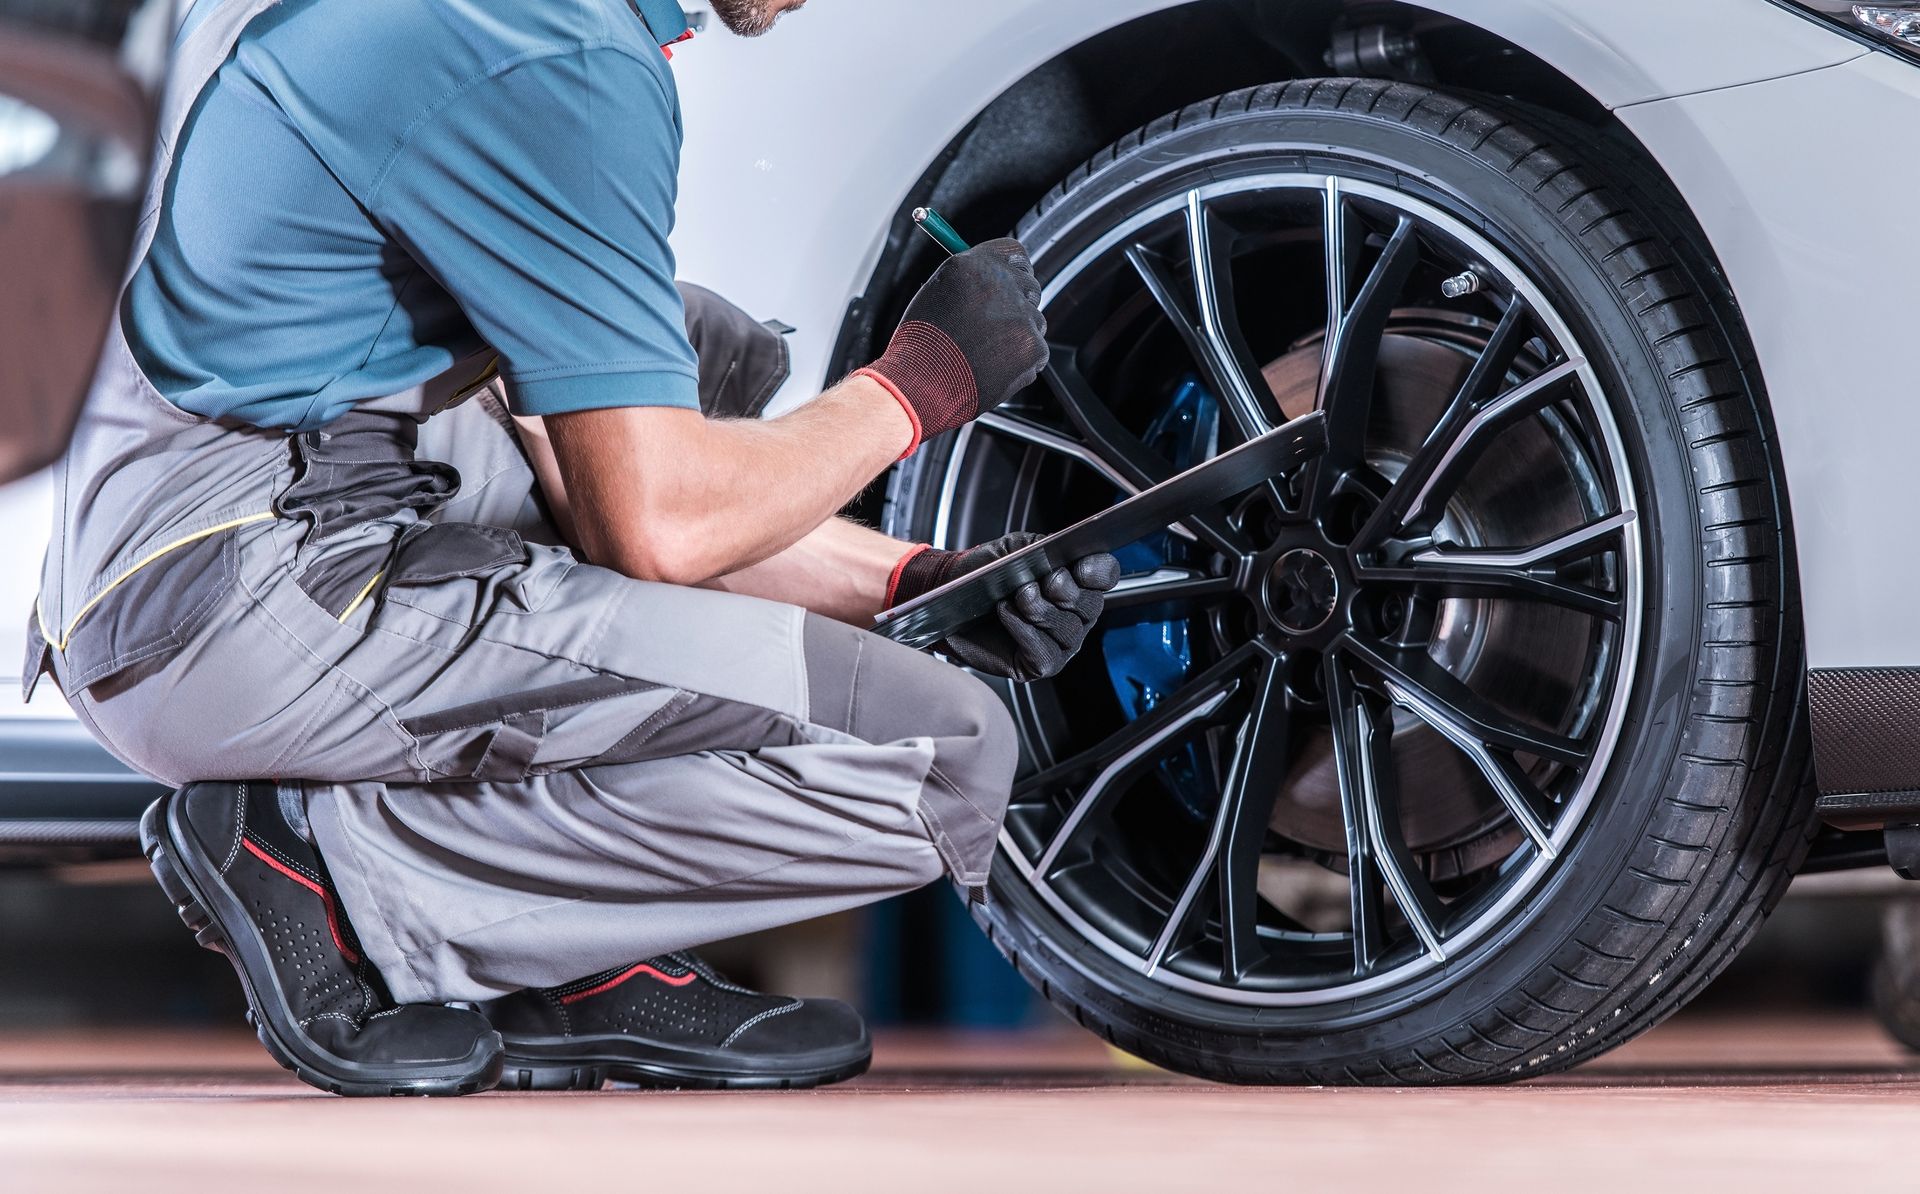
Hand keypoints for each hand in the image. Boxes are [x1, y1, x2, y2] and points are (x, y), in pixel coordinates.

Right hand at [856, 239, 1047, 456]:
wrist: (919, 385)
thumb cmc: (920, 346)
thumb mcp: (936, 294)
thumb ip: (970, 281)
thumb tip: (995, 279)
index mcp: (973, 265)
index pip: (1014, 252)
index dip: (1012, 269)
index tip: (1010, 282)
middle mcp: (1000, 283)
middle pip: (1030, 285)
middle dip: (1018, 304)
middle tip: (994, 328)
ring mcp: (1021, 315)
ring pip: (1035, 322)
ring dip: (1017, 336)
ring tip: (983, 353)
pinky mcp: (1033, 347)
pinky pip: (1036, 352)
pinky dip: (1020, 364)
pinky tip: (992, 369)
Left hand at [887, 533, 1121, 682]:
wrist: (950, 598)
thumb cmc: (984, 575)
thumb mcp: (1013, 549)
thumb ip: (1040, 546)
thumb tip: (1060, 558)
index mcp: (1076, 582)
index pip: (1106, 575)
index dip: (1099, 572)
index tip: (1079, 567)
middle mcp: (1075, 615)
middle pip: (1090, 604)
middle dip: (1064, 589)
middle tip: (1040, 581)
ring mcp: (1061, 643)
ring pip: (1067, 629)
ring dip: (1039, 610)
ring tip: (1015, 597)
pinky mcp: (1039, 664)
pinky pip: (1045, 652)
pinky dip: (1024, 631)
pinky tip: (1006, 614)